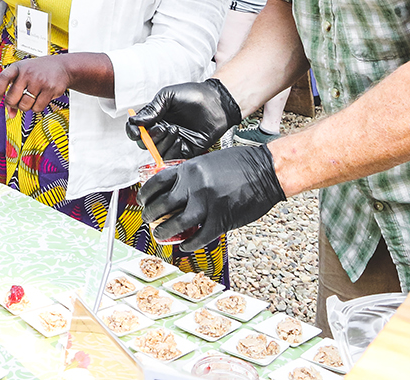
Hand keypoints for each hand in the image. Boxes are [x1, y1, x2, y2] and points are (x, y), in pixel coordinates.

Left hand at [0, 56, 70, 112]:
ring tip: (30, 99)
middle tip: (18, 102)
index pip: (3, 79)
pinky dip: (36, 108)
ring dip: (26, 107)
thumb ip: (14, 91)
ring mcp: (39, 81)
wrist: (62, 67)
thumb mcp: (24, 75)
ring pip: (24, 105)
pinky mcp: (50, 89)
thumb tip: (10, 113)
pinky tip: (39, 99)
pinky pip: (37, 108)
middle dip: (13, 104)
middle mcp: (27, 73)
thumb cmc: (39, 71)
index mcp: (18, 67)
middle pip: (12, 98)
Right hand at [126, 79, 241, 160]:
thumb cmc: (194, 95)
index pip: (136, 128)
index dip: (133, 132)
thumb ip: (152, 109)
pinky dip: (172, 150)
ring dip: (163, 142)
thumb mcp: (168, 96)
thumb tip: (136, 121)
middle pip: (145, 143)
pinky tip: (179, 138)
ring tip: (175, 129)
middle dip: (150, 137)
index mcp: (155, 117)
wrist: (216, 103)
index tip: (136, 132)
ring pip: (157, 151)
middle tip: (162, 127)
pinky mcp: (184, 150)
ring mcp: (172, 141)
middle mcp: (161, 130)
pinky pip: (172, 157)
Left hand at [138, 145, 285, 251]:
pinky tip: (185, 245)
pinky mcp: (221, 220)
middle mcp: (194, 186)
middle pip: (161, 205)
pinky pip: (199, 237)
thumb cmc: (240, 164)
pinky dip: (189, 244)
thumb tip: (173, 191)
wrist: (267, 170)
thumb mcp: (207, 163)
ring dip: (164, 232)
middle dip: (150, 216)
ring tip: (161, 235)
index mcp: (189, 169)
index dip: (145, 195)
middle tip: (149, 221)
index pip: (156, 183)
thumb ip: (189, 176)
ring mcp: (207, 203)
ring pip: (176, 224)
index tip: (143, 202)